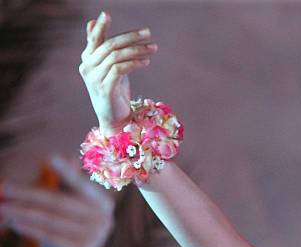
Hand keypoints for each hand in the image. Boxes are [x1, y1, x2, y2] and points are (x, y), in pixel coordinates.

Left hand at [0, 156, 114, 246]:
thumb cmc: (63, 232)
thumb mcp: (66, 208)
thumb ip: (67, 183)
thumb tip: (68, 156)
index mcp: (103, 204)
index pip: (79, 185)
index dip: (65, 172)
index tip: (51, 157)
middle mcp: (103, 219)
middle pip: (58, 202)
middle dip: (28, 194)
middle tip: (4, 187)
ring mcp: (95, 237)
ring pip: (50, 220)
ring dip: (22, 212)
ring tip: (3, 206)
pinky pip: (49, 236)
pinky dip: (29, 228)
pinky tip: (13, 223)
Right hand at [78, 11, 157, 135]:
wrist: (115, 120)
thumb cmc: (114, 91)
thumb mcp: (109, 67)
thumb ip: (103, 48)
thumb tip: (91, 22)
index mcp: (87, 60)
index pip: (93, 39)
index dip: (100, 27)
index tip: (106, 14)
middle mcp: (87, 68)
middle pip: (109, 46)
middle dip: (130, 37)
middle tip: (148, 33)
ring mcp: (94, 79)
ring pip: (116, 56)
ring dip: (137, 50)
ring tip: (153, 49)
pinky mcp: (105, 89)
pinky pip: (120, 70)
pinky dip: (134, 63)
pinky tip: (146, 62)